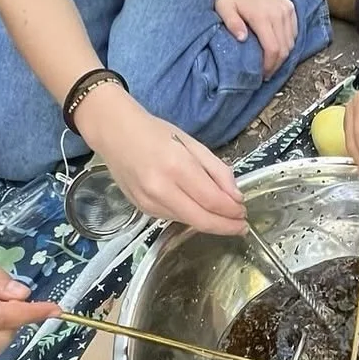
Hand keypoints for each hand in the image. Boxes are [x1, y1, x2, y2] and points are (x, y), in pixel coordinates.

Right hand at [80, 90, 245, 234]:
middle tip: (241, 226)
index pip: (212, 200)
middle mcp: (161, 189)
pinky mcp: (141, 209)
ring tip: (225, 218)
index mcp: (177, 167)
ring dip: (209, 223)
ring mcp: (148, 202)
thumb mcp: (193, 144)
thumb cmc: (156, 133)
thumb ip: (217, 170)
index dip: (232, 211)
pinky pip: (173, 218)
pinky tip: (199, 210)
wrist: (115, 134)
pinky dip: (190, 217)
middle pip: (201, 219)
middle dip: (225, 226)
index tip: (244, 211)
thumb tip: (236, 197)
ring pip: (187, 222)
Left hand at [215, 0, 297, 77]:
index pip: (273, 49)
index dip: (269, 65)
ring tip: (272, 62)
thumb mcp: (224, 7)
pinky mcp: (290, 9)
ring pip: (291, 42)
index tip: (262, 74)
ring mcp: (286, 11)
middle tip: (267, 73)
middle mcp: (278, 15)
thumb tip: (242, 38)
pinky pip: (294, 32)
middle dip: (276, 65)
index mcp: (262, 18)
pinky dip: (288, 43)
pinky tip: (278, 48)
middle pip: (284, 49)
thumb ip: (231, 23)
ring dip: (283, 56)